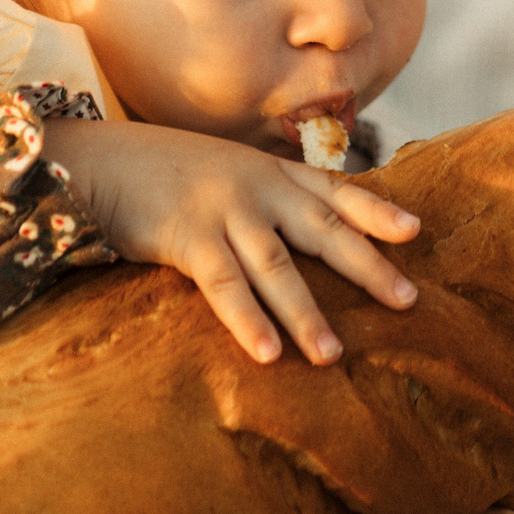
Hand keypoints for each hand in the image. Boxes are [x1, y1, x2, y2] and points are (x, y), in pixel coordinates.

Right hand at [42, 119, 418, 365]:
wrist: (98, 159)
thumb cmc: (162, 172)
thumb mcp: (224, 171)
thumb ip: (263, 197)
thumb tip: (300, 230)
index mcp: (269, 173)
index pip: (335, 191)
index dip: (376, 210)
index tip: (415, 230)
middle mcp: (257, 188)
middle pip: (324, 230)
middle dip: (367, 266)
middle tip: (407, 301)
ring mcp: (224, 212)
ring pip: (277, 268)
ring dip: (306, 314)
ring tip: (332, 355)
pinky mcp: (186, 239)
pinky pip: (224, 286)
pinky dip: (247, 321)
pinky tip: (269, 353)